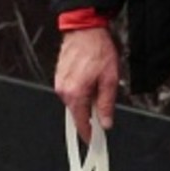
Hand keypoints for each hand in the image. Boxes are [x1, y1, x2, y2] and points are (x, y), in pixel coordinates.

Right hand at [54, 27, 120, 142]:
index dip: (88, 134)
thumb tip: (105, 123)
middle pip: (77, 112)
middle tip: (104, 102)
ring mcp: (59, 83)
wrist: (85, 29)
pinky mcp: (59, 76)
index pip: (80, 123)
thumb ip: (106, 104)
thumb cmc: (98, 50)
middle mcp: (63, 90)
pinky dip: (80, 90)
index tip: (94, 141)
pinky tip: (90, 77)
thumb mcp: (110, 79)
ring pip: (74, 101)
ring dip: (86, 99)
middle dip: (90, 112)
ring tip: (98, 81)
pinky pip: (70, 91)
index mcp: (75, 94)